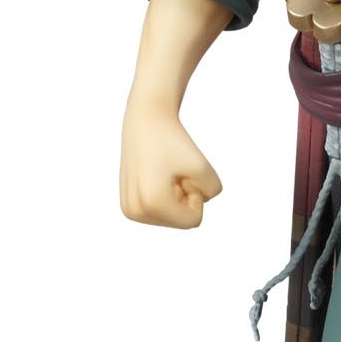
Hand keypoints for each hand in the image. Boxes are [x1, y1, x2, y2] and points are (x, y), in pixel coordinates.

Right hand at [120, 102, 221, 228]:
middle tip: (173, 171)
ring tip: (164, 173)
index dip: (197, 195)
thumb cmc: (172, 140)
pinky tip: (156, 176)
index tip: (184, 173)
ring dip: (176, 196)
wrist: (145, 120)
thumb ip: (212, 191)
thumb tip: (200, 201)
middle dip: (185, 197)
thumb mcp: (202, 165)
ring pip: (171, 218)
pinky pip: (160, 212)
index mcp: (151, 203)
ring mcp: (129, 210)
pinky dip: (165, 196)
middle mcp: (135, 211)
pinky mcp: (127, 206)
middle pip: (180, 221)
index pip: (193, 221)